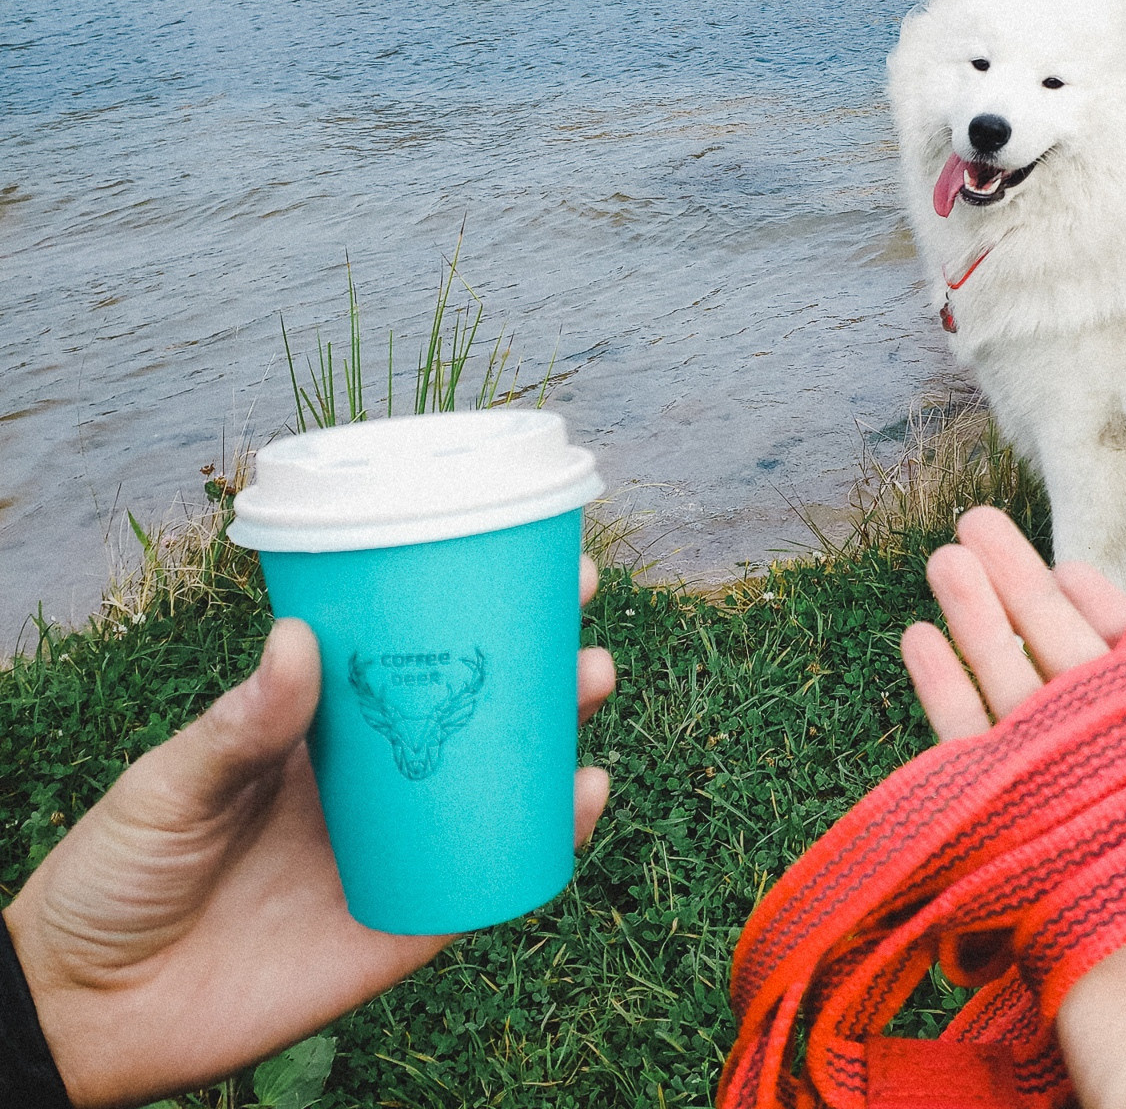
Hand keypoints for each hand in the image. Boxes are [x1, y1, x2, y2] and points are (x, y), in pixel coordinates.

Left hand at [4, 555, 615, 1108]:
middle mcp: (373, 784)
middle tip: (578, 621)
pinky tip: (587, 794)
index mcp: (319, 735)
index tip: (521, 558)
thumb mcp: (169, 784)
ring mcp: (397, 850)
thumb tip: (298, 639)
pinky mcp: (407, 923)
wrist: (91, 1010)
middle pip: (476, 716)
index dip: (465, 610)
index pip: (407, 659)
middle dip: (538, 665)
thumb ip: (237, 726)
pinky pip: (495, 877)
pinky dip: (553, 836)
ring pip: (500, 786)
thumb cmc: (117, 874)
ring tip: (590, 683)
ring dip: (559, 734)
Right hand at [902, 508, 1125, 1108]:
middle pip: (1082, 676)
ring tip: (947, 554)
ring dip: (982, 632)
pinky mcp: (1038, 891)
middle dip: (1029, 598)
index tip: (1079, 561)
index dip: (1120, 616)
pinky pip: (982, 780)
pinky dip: (946, 711)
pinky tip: (921, 646)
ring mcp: (1092, 844)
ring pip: (1025, 711)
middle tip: (980, 524)